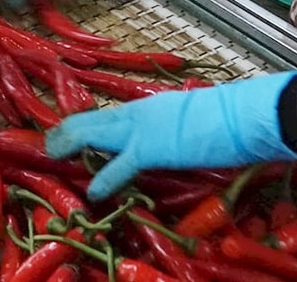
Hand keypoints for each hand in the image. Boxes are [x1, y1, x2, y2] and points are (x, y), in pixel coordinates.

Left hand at [46, 74, 296, 199]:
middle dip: (67, 130)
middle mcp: (140, 111)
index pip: (109, 114)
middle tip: (49, 142)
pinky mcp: (152, 147)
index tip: (70, 130)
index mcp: (150, 105)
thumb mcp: (192, 119)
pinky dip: (104, 177)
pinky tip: (94, 190)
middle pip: (92, 119)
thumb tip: (170, 139)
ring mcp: (143, 127)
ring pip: (93, 132)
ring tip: (53, 153)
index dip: (86, 123)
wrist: (247, 112)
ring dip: (71, 143)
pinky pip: (119, 165)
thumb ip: (172, 127)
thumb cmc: (229, 115)